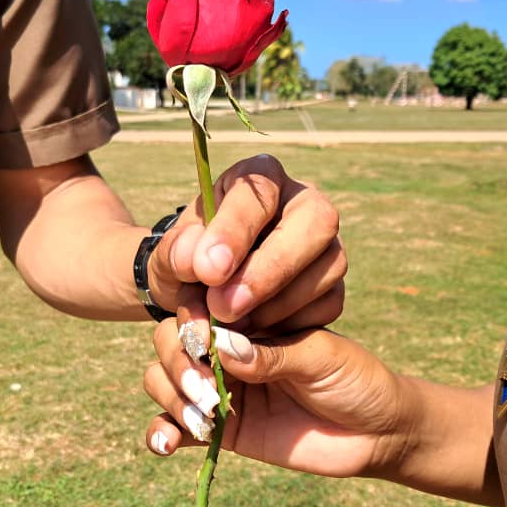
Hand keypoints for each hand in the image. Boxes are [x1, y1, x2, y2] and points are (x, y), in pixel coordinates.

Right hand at [142, 314, 406, 478]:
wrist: (378, 433)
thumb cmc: (356, 380)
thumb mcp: (321, 356)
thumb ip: (273, 354)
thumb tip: (221, 346)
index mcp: (252, 315)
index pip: (203, 306)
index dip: (193, 320)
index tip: (204, 339)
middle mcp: (228, 347)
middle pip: (171, 340)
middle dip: (178, 363)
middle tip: (206, 390)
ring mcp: (221, 387)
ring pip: (163, 379)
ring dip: (170, 397)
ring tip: (202, 420)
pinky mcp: (221, 429)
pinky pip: (176, 428)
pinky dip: (161, 433)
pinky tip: (166, 445)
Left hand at [147, 154, 345, 331]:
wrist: (203, 290)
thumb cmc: (191, 260)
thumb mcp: (172, 253)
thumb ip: (177, 252)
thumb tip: (192, 259)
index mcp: (262, 177)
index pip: (259, 191)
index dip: (235, 230)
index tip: (206, 269)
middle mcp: (306, 201)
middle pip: (316, 222)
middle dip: (269, 270)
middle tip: (223, 306)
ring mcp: (328, 242)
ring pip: (328, 266)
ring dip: (276, 304)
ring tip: (229, 321)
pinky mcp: (333, 282)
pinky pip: (328, 303)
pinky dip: (290, 323)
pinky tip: (254, 328)